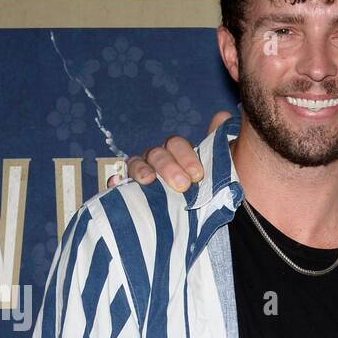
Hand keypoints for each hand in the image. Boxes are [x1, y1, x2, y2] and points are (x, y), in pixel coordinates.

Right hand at [106, 110, 232, 190]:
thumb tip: (222, 115)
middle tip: (182, 185)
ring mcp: (141, 177)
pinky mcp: (128, 194)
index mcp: (176, 154)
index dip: (185, 156)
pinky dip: (114, 182)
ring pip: (135, 164)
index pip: (175, 144)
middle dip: (167, 166)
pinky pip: (116, 185)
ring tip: (148, 180)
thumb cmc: (206, 192)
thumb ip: (218, 144)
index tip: (197, 175)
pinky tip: (116, 184)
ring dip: (140, 169)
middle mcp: (156, 162)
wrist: (204, 222)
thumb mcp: (218, 170)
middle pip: (155, 153)